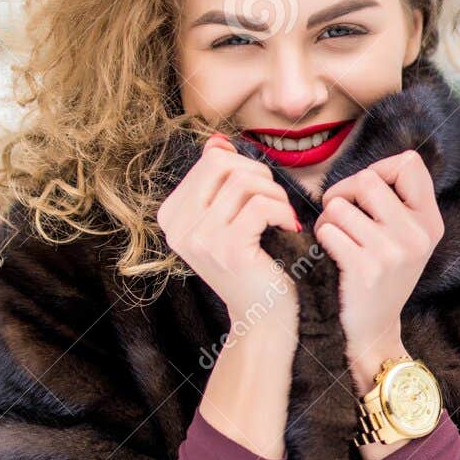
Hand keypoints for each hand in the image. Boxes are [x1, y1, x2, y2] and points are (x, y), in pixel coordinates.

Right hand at [157, 134, 301, 344]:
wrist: (262, 317)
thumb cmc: (252, 265)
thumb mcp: (227, 220)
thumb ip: (218, 182)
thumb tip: (215, 142)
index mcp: (171, 216)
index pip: (210, 161)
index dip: (245, 168)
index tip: (260, 195)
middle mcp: (177, 227)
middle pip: (223, 164)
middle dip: (260, 176)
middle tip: (276, 203)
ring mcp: (200, 239)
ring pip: (244, 182)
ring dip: (275, 194)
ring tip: (283, 216)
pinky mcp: (227, 250)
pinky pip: (260, 205)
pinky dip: (282, 211)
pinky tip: (288, 227)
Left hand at [314, 150, 442, 392]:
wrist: (375, 330)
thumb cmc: (381, 275)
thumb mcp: (406, 239)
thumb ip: (398, 203)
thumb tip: (373, 169)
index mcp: (430, 222)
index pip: (409, 163)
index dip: (379, 169)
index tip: (367, 193)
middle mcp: (417, 235)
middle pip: (367, 179)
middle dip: (343, 192)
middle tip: (340, 214)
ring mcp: (394, 252)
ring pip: (340, 205)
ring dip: (328, 219)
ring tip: (336, 239)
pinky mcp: (367, 268)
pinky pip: (329, 230)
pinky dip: (322, 239)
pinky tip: (331, 255)